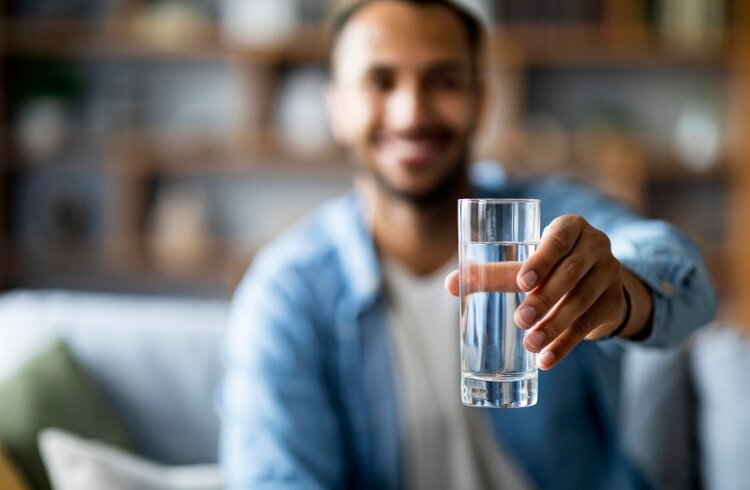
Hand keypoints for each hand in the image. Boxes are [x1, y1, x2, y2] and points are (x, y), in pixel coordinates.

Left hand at [446, 215, 642, 369]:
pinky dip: (567, 344)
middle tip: (520, 320)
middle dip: (544, 299)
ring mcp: (610, 274)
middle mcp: (596, 245)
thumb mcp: (528, 265)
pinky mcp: (615, 303)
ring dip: (554, 326)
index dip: (542, 260)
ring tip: (530, 344)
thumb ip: (494, 273)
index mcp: (572, 227)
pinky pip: (590, 325)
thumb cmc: (552, 267)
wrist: (598, 283)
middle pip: (571, 273)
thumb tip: (450, 283)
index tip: (522, 283)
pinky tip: (547, 359)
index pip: (559, 239)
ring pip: (581, 301)